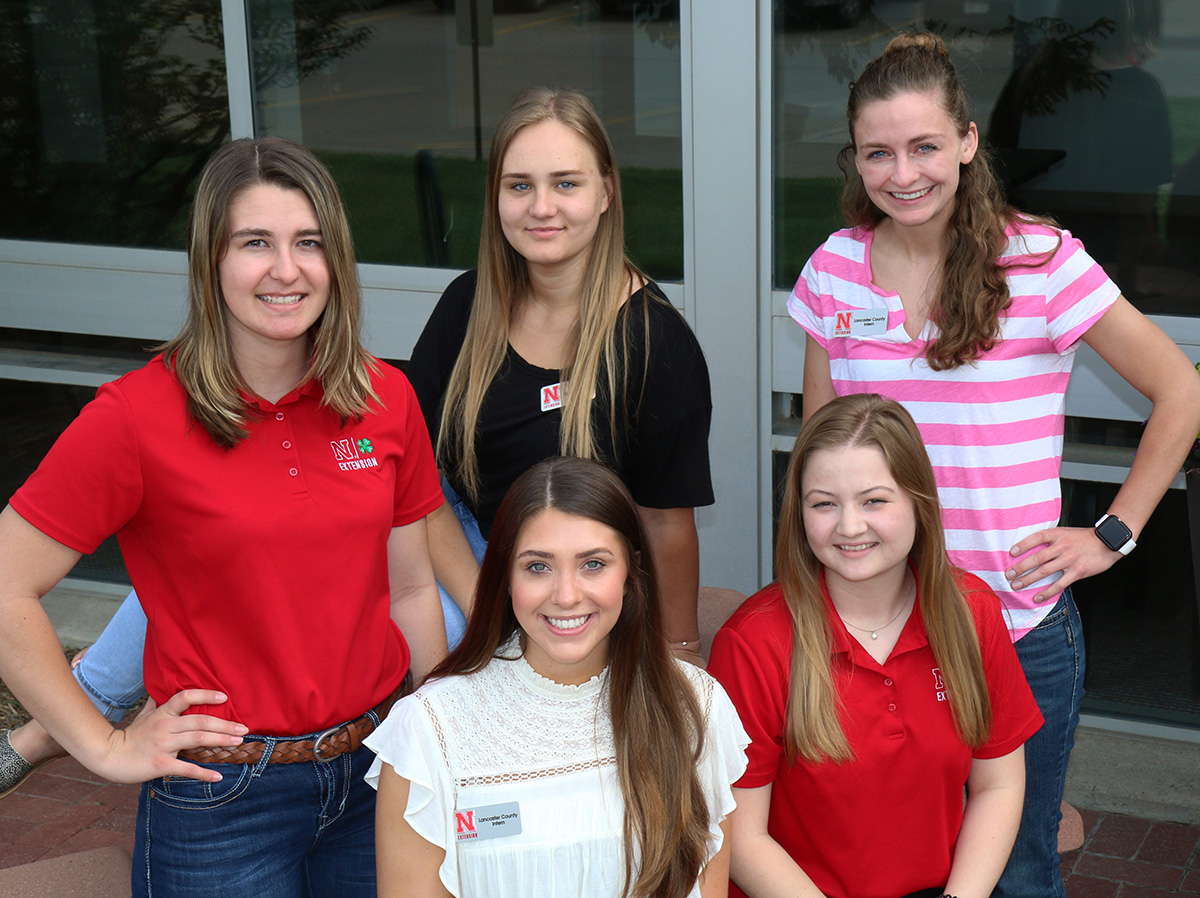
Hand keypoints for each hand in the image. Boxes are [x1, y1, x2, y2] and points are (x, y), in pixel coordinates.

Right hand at [88, 690, 248, 783]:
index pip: (186, 697)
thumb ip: (154, 705)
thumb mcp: (142, 716)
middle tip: (244, 728)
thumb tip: (158, 694)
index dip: (206, 695)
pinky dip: (203, 773)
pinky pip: (186, 767)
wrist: (108, 756)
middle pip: (200, 721)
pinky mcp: (160, 764)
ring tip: (238, 742)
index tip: (225, 698)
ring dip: (220, 741)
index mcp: (163, 713)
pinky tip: (218, 776)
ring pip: (197, 739)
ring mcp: (163, 745)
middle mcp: (165, 726)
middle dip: (224, 724)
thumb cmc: (129, 736)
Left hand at [1005, 526, 1121, 602]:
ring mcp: (1069, 559)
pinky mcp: (1077, 572)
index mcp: (1057, 534)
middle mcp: (1062, 546)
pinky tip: (1037, 597)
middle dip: (1020, 567)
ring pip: (1044, 572)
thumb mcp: (1065, 532)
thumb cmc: (1083, 538)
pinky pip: (1059, 584)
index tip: (1011, 553)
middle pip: (1036, 558)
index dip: (1023, 545)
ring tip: (1016, 586)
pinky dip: (1047, 592)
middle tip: (1008, 575)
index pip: (1036, 538)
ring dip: (1028, 580)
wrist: (1107, 542)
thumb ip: (1050, 539)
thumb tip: (1030, 548)